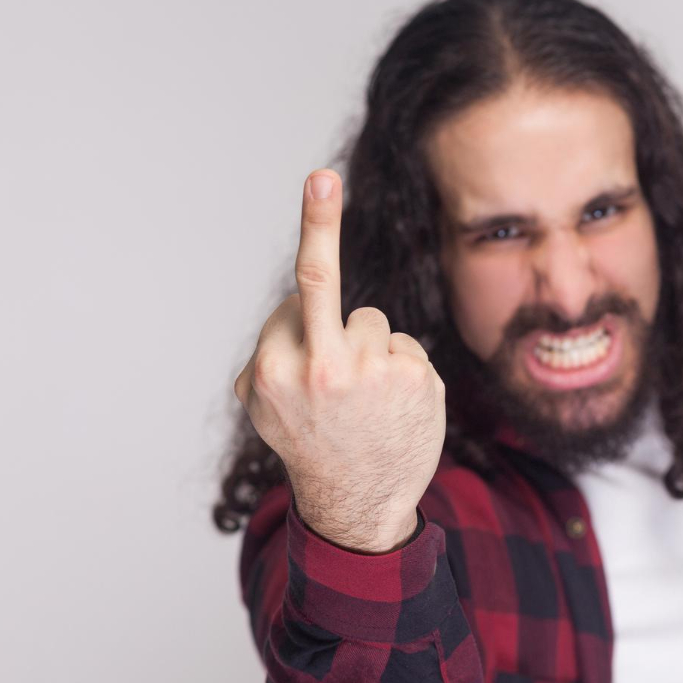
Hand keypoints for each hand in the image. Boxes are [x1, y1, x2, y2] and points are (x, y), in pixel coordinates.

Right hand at [234, 169, 445, 552]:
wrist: (358, 506)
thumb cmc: (309, 446)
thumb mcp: (267, 410)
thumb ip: (267, 361)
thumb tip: (289, 317)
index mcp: (272, 369)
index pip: (296, 301)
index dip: (305, 315)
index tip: (320, 183)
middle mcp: (320, 367)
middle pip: (319, 277)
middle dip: (318, 221)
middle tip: (321, 177)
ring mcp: (372, 372)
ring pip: (373, 321)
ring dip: (370, 350)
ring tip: (366, 400)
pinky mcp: (415, 380)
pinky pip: (405, 347)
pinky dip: (401, 371)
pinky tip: (393, 409)